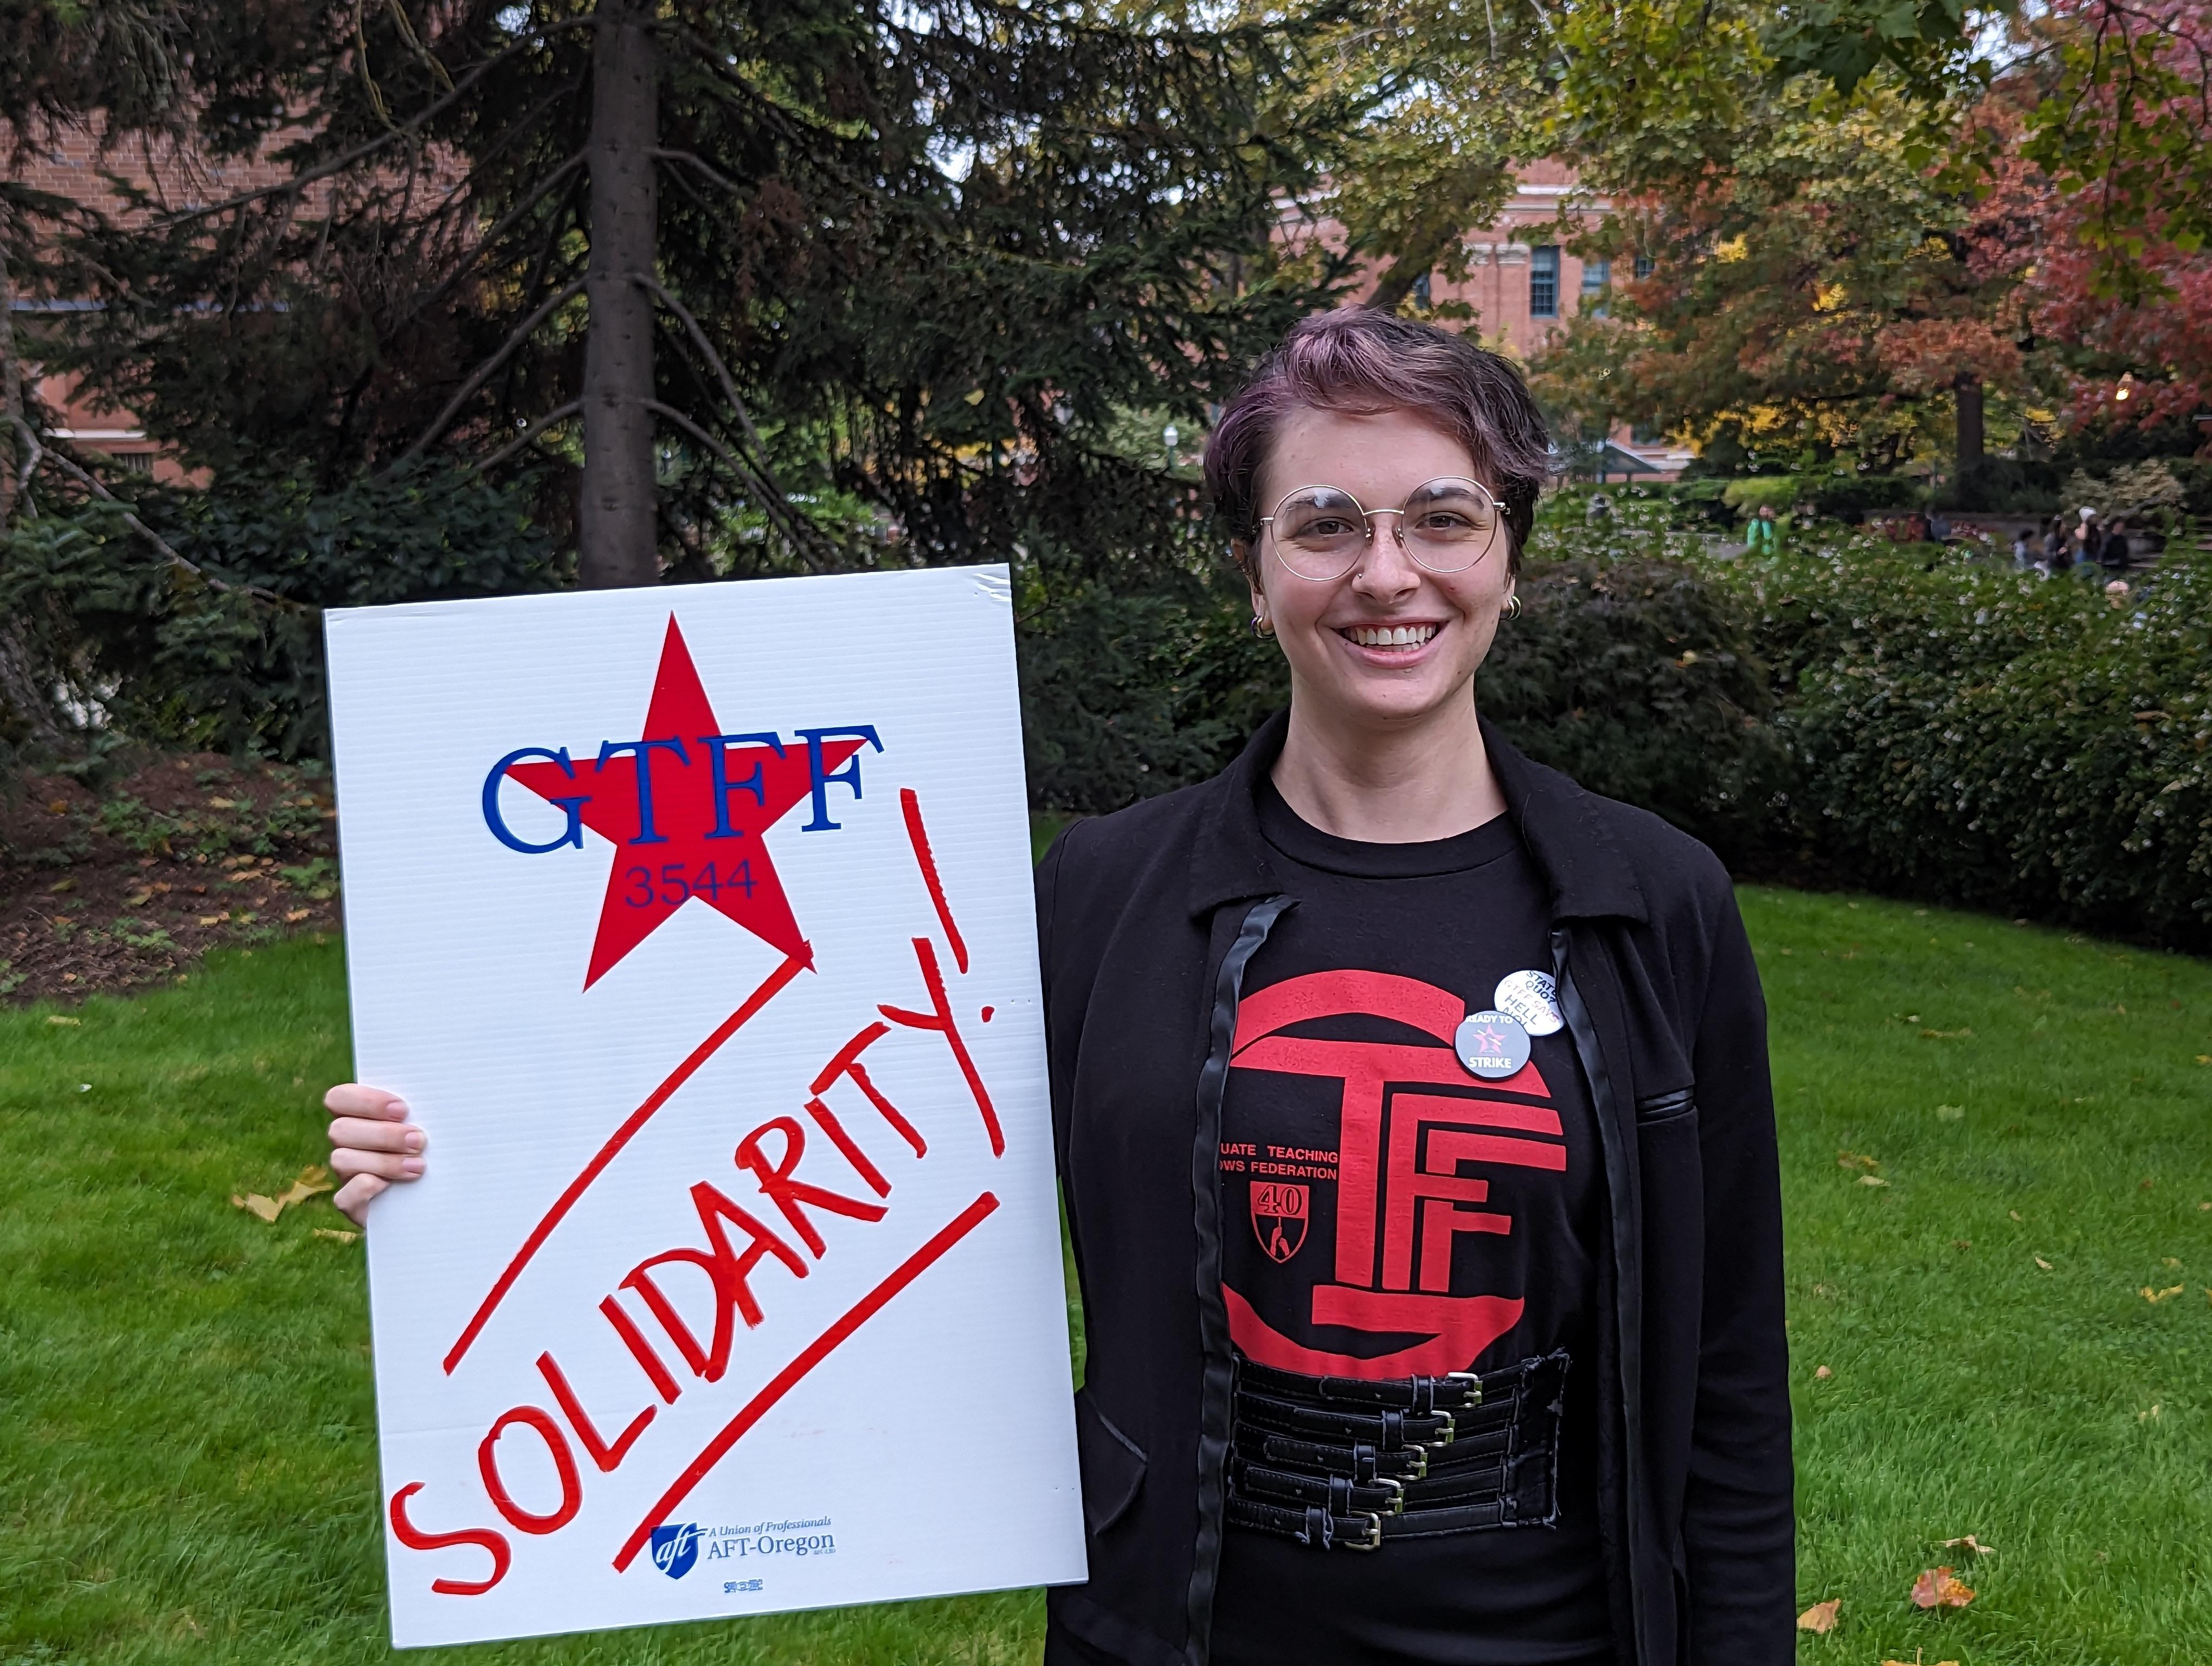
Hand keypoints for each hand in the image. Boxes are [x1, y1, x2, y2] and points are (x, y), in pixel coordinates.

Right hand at [324, 1084, 426, 1225]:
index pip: (340, 1098)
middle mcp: (347, 1143)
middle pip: (340, 1129)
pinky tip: (391, 1187)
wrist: (442, 1196)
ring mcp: (346, 1174)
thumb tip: (440, 1091)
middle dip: (384, 1134)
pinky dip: (365, 1189)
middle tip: (418, 1140)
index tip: (403, 1110)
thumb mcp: (433, 1126)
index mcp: (359, 1115)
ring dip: (383, 1162)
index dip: (366, 1101)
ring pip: (341, 1160)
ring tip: (419, 1166)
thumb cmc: (437, 1149)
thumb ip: (423, 1109)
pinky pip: (344, 1197)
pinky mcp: (351, 1204)